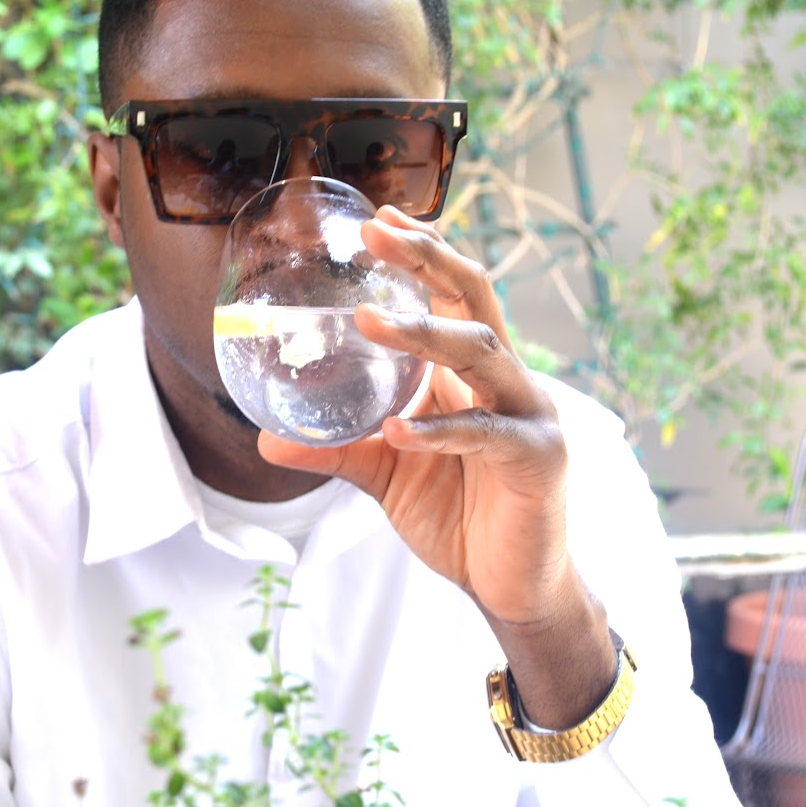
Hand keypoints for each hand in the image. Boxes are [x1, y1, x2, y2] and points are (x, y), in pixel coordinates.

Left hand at [257, 204, 572, 630]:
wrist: (513, 587)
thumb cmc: (459, 518)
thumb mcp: (386, 474)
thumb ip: (337, 448)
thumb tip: (265, 436)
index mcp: (472, 375)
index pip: (452, 296)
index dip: (421, 255)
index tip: (379, 219)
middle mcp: (507, 381)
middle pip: (473, 300)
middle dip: (428, 260)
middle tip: (378, 234)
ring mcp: (530, 415)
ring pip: (482, 353)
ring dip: (425, 333)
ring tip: (369, 320)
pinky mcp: (539, 460)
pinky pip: (486, 433)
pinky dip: (439, 430)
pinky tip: (396, 431)